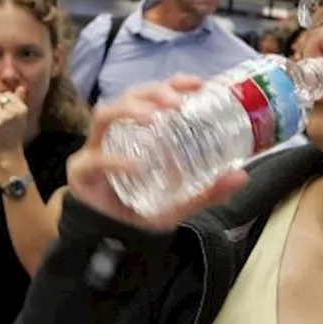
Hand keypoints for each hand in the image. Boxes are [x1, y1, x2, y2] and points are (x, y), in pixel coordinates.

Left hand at [0, 87, 28, 157]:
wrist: (7, 151)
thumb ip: (20, 101)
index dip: (3, 101)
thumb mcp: (20, 117)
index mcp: (22, 109)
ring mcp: (4, 117)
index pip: (8, 94)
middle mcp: (14, 112)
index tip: (4, 111)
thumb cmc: (13, 133)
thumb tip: (21, 87)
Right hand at [67, 73, 247, 230]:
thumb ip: (208, 191)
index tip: (196, 83)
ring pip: (105, 114)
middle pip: (130, 96)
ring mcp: (95, 149)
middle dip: (153, 93)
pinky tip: (135, 166)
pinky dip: (115, 160)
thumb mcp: (179, 201)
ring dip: (130, 111)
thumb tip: (241, 175)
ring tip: (152, 119)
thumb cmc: (138, 211)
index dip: (172, 84)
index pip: (153, 96)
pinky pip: (96, 159)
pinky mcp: (82, 171)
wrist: (107, 240)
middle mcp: (116, 133)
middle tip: (177, 103)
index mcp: (138, 132)